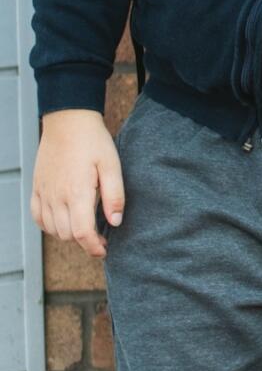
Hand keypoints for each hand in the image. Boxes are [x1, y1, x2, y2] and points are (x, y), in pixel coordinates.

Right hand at [32, 109, 123, 259]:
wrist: (68, 120)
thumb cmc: (93, 141)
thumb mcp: (112, 166)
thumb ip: (114, 196)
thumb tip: (116, 222)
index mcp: (77, 192)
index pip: (82, 233)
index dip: (94, 247)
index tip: (104, 250)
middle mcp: (57, 196)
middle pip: (67, 235)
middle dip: (84, 241)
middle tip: (99, 236)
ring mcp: (44, 193)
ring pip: (52, 229)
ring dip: (68, 234)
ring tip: (84, 225)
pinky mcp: (36, 187)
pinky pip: (37, 217)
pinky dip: (49, 225)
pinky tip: (63, 219)